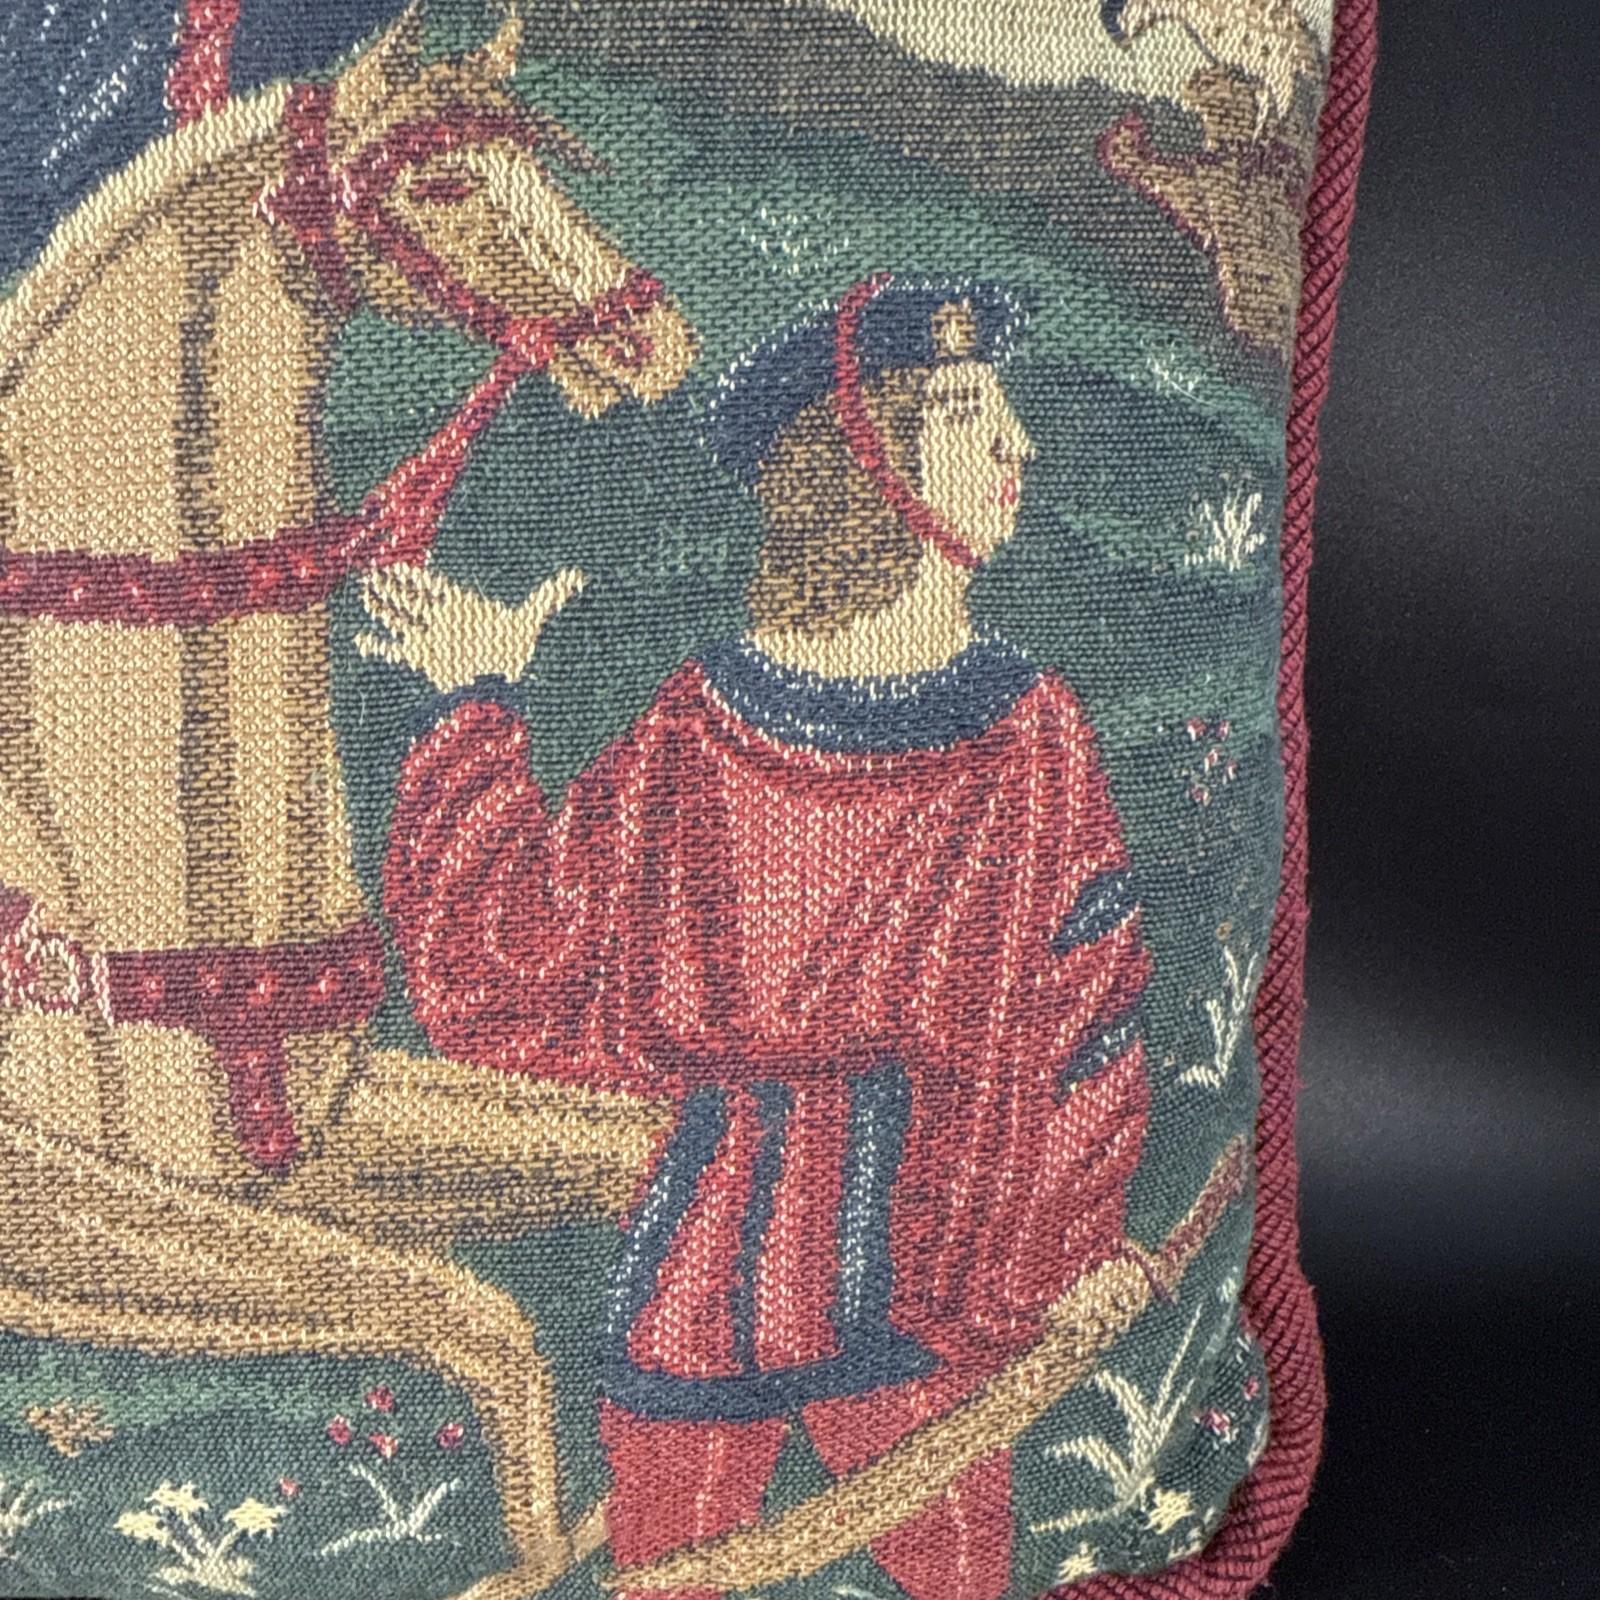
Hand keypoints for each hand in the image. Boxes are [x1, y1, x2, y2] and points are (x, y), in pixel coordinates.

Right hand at [356, 563, 585, 693]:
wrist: (499, 689)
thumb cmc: (514, 653)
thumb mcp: (531, 618)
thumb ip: (549, 596)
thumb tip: (579, 576)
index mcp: (462, 605)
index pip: (432, 585)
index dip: (415, 576)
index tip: (398, 565)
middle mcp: (443, 620)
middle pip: (411, 599)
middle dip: (392, 587)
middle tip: (372, 573)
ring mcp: (431, 639)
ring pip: (399, 618)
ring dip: (381, 607)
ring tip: (364, 593)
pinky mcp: (423, 660)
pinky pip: (393, 651)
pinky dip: (375, 646)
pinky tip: (360, 638)